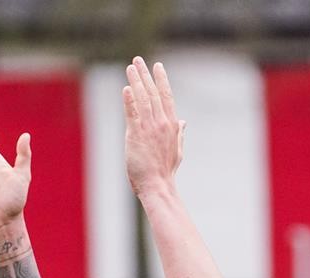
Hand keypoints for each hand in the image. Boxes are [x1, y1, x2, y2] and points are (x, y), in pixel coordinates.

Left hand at [123, 58, 185, 196]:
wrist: (157, 186)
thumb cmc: (165, 172)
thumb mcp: (177, 150)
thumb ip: (179, 134)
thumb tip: (184, 122)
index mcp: (172, 125)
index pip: (166, 96)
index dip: (161, 79)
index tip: (157, 66)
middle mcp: (161, 123)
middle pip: (153, 93)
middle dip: (145, 74)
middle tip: (138, 60)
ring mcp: (149, 128)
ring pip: (142, 99)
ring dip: (136, 81)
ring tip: (130, 68)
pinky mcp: (136, 135)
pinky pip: (132, 113)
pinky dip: (129, 100)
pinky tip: (126, 88)